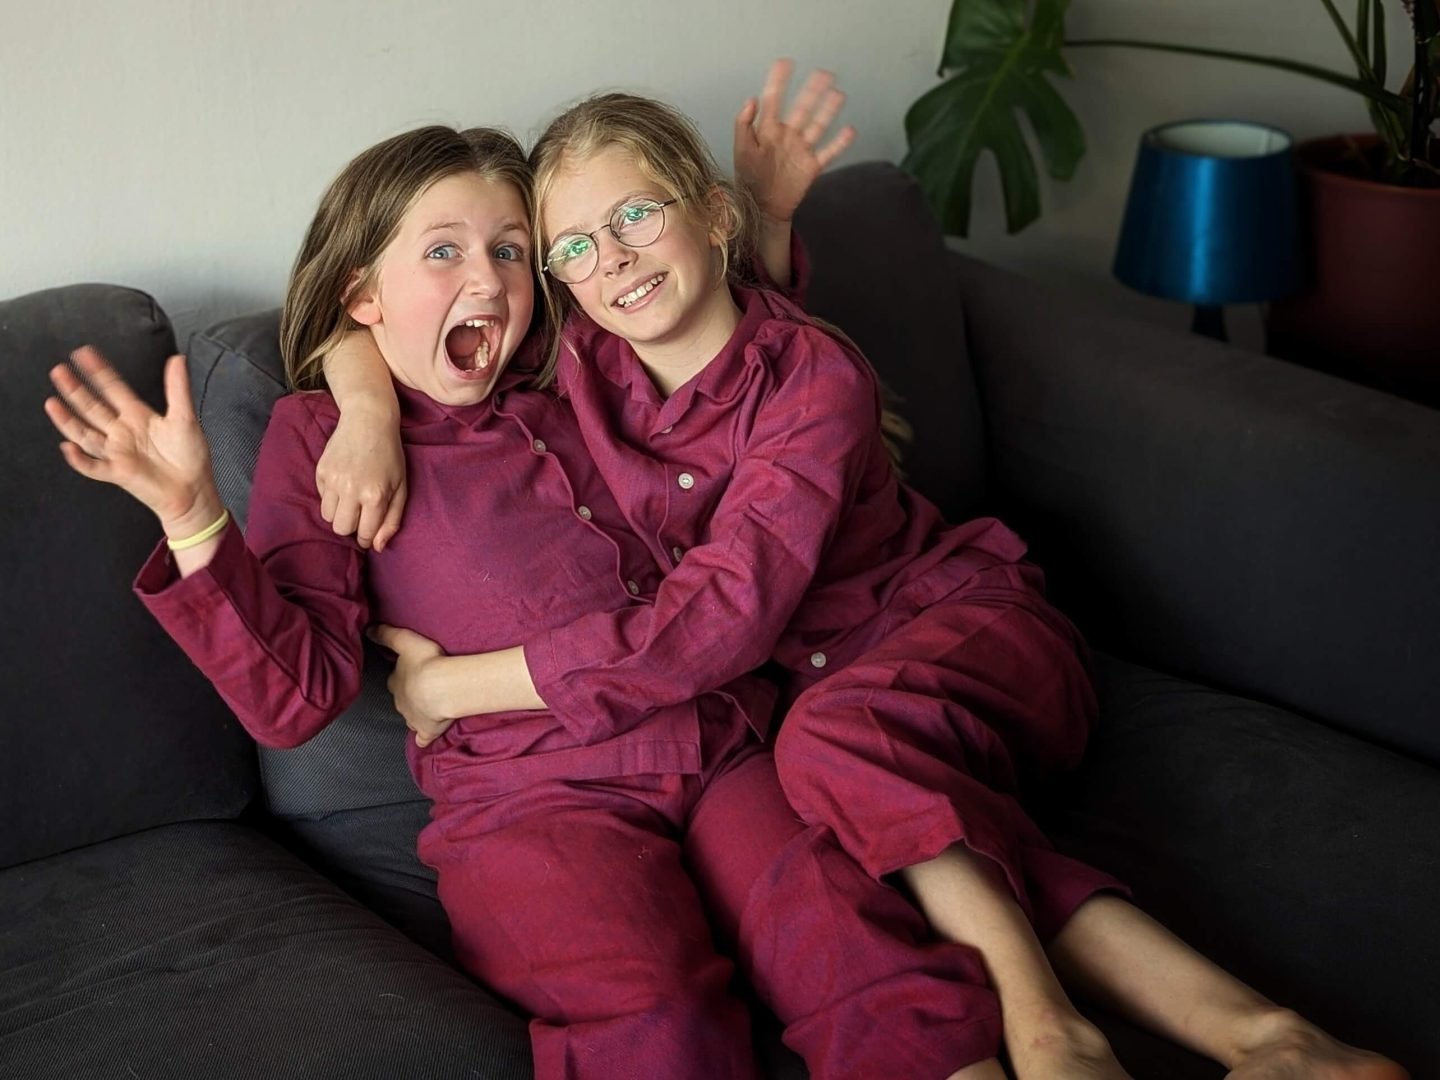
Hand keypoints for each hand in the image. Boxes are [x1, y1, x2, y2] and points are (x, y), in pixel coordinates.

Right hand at [44, 346, 222, 537]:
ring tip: (52, 403)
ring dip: (68, 420)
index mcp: (137, 416)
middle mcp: (122, 432)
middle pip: (93, 407)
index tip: (83, 353)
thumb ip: (178, 388)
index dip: (99, 371)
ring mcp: (118, 452)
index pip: (112, 389)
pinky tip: (68, 448)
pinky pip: (94, 467)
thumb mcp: (185, 417)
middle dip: (76, 389)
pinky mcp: (118, 473)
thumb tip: (177, 358)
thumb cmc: (190, 456)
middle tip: (59, 370)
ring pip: (86, 434)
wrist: (193, 490)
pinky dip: (80, 459)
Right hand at [316, 406, 406, 551]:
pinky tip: (343, 482)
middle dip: (351, 526)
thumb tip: (377, 547)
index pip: (363, 534)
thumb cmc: (390, 455)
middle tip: (360, 513)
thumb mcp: (401, 487)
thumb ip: (392, 520)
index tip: (368, 531)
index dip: (366, 537)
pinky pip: (321, 498)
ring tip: (351, 498)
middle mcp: (351, 490)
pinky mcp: (320, 471)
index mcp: (375, 496)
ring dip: (339, 513)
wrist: (368, 420)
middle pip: (341, 529)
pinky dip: (331, 497)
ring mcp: (333, 480)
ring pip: (327, 516)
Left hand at [369, 624, 454, 748]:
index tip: (411, 673)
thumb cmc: (425, 662)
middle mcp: (401, 702)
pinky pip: (423, 737)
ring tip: (427, 709)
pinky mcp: (426, 731)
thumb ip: (386, 635)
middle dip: (409, 696)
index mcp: (396, 682)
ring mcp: (413, 718)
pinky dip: (423, 738)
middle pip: (402, 699)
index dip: (402, 676)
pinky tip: (424, 738)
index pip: (395, 680)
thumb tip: (367, 629)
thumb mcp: (404, 640)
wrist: (441, 688)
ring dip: (416, 714)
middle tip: (422, 689)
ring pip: (410, 717)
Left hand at [734, 58, 856, 225]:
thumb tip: (751, 100)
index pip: (773, 100)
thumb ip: (743, 126)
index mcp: (768, 130)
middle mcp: (787, 136)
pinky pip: (828, 152)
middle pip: (802, 108)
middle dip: (812, 91)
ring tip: (838, 94)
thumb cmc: (749, 178)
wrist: (761, 208)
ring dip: (828, 110)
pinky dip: (839, 143)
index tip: (785, 63)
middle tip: (824, 73)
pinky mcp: (811, 166)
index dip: (778, 82)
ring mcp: (801, 150)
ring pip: (817, 126)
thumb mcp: (741, 150)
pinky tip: (850, 130)